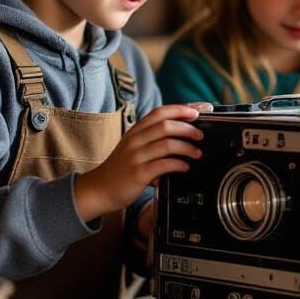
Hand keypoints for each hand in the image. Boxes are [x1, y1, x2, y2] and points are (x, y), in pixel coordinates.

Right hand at [75, 104, 203, 221]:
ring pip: (167, 144)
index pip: (160, 112)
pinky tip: (185, 167)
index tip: (200, 109)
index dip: (182, 109)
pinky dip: (178, 164)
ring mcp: (136, 156)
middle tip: (201, 134)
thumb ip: (153, 138)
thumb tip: (184, 131)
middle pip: (166, 125)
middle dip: (188, 128)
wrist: (98, 190)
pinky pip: (163, 164)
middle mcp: (135, 140)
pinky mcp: (138, 173)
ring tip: (197, 153)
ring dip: (187, 147)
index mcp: (136, 131)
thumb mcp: (134, 147)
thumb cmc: (121, 169)